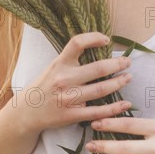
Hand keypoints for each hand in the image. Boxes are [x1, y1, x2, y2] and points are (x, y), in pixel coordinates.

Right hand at [18, 32, 133, 133]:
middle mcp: (64, 79)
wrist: (27, 112)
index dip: (94, 38)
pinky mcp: (71, 115)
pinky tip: (125, 104)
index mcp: (59, 64)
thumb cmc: (43, 87)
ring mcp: (68, 98)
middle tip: (127, 62)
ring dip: (119, 83)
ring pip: (101, 90)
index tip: (106, 40)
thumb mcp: (52, 68)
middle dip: (117, 64)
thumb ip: (70, 60)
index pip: (77, 43)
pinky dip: (114, 108)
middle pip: (98, 69)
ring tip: (127, 78)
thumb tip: (97, 49)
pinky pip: (98, 111)